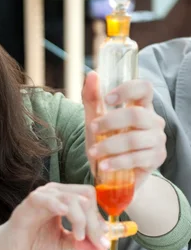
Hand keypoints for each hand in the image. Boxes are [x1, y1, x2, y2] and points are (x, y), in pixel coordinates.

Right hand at [0, 182, 110, 249]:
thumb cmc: (33, 242)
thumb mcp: (64, 243)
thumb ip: (83, 243)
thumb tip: (103, 248)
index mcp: (64, 198)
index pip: (89, 199)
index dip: (99, 219)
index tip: (102, 240)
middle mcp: (55, 192)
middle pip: (85, 196)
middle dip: (94, 221)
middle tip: (95, 241)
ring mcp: (43, 196)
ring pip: (71, 199)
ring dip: (80, 219)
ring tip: (79, 237)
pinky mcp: (30, 203)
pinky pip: (47, 199)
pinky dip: (58, 206)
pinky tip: (64, 215)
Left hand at [83, 71, 166, 189]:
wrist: (112, 175)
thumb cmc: (106, 144)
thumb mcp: (95, 120)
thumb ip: (92, 99)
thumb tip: (92, 75)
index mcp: (142, 106)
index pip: (144, 88)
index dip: (127, 90)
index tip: (106, 99)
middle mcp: (153, 121)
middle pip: (136, 115)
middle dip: (109, 121)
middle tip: (92, 129)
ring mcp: (157, 140)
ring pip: (134, 139)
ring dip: (109, 145)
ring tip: (92, 152)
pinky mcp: (156, 159)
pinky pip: (136, 158)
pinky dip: (117, 162)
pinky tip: (103, 165)